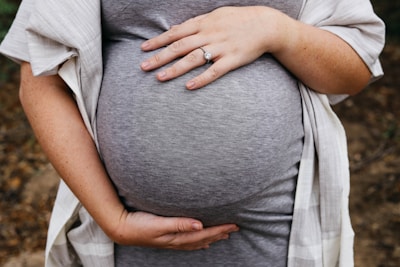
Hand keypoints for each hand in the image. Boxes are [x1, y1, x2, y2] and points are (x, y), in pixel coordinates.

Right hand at [111, 210, 238, 249]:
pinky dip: (198, 242)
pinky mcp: (166, 238)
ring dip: (211, 237)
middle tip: (235, 228)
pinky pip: (188, 242)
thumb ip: (179, 224)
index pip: (203, 234)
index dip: (219, 229)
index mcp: (177, 236)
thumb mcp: (159, 224)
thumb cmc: (139, 224)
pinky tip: (201, 242)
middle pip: (203, 238)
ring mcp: (172, 241)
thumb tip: (200, 225)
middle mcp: (176, 240)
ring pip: (197, 241)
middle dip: (220, 233)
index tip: (233, 225)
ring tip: (223, 235)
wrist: (121, 229)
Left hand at [140, 6, 290, 89]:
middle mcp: (209, 34)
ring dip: (175, 69)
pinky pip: (214, 71)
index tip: (143, 48)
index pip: (175, 33)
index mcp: (203, 23)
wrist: (265, 25)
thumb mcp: (215, 15)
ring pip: (193, 59)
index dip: (158, 41)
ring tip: (160, 78)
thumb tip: (175, 29)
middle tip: (143, 67)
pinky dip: (201, 79)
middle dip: (160, 56)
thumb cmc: (238, 19)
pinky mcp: (232, 60)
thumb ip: (195, 23)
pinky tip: (188, 86)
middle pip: (179, 47)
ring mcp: (220, 48)